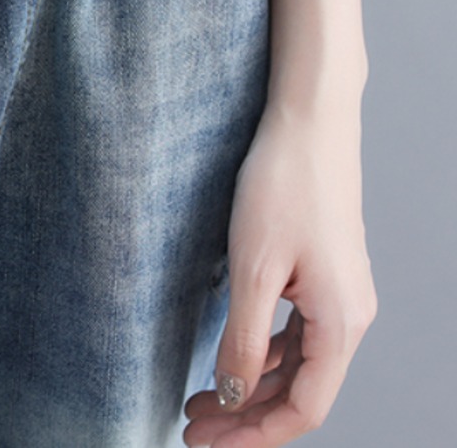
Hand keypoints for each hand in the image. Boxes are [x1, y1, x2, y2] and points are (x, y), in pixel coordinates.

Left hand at [181, 102, 376, 446]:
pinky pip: (297, 337)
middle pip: (300, 392)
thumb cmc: (281, 186)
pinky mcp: (324, 277)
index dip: (255, 435)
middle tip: (191, 430)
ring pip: (297, 367)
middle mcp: (349, 317)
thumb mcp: (252, 268)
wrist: (308, 124)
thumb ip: (244, 339)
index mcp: (340, 322)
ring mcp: (339, 297)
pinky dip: (262, 357)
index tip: (206, 445)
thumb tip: (234, 395)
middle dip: (246, 418)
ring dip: (251, 389)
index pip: (304, 408)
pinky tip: (229, 360)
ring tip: (198, 401)